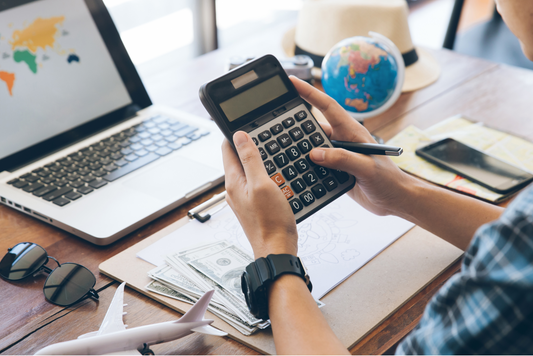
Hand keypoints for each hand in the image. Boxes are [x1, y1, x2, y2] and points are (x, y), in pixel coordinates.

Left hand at [222, 132, 297, 258]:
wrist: (277, 250)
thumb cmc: (270, 221)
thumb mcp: (262, 184)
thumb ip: (250, 159)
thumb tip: (239, 136)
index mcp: (233, 181)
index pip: (228, 148)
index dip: (236, 134)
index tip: (247, 123)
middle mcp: (235, 189)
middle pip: (239, 159)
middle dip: (251, 146)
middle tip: (266, 135)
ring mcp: (244, 198)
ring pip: (250, 171)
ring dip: (261, 161)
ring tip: (275, 153)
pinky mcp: (254, 206)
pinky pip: (258, 184)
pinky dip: (267, 176)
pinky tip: (279, 176)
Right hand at [290, 76, 417, 216]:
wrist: (395, 200)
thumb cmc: (388, 180)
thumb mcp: (367, 168)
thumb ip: (342, 159)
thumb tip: (315, 153)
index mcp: (351, 132)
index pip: (327, 106)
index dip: (310, 92)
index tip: (293, 81)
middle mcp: (342, 141)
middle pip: (313, 127)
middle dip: (295, 123)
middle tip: (274, 121)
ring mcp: (337, 156)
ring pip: (311, 147)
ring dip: (297, 148)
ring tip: (278, 148)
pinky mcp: (334, 171)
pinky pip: (314, 166)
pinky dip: (303, 166)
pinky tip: (292, 169)